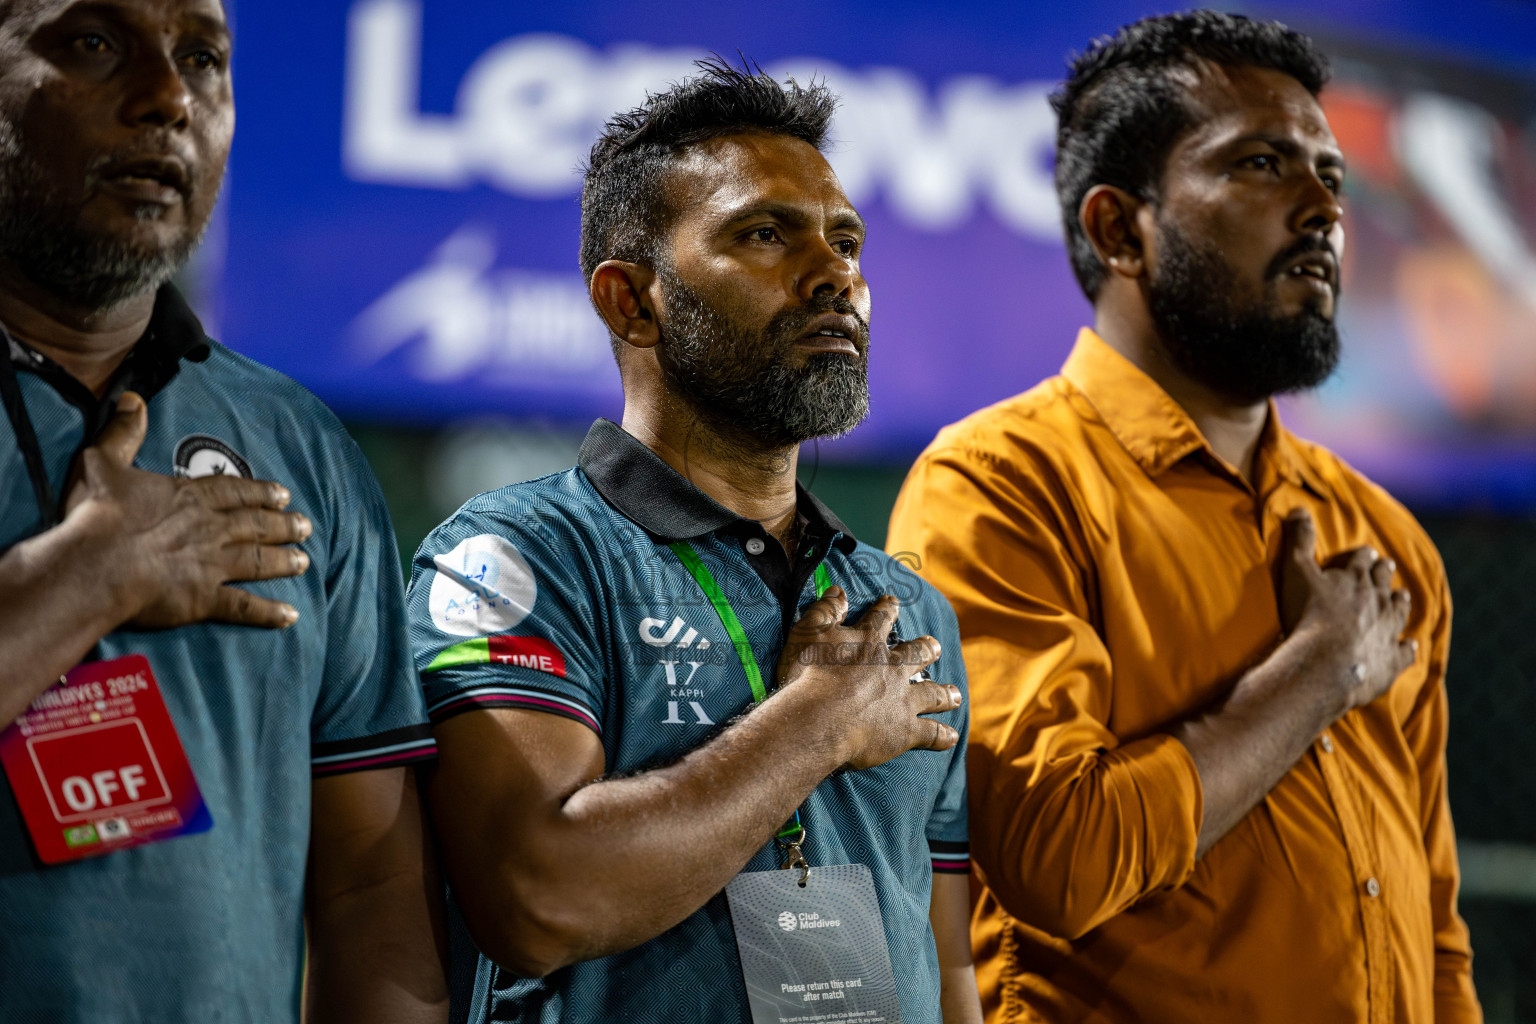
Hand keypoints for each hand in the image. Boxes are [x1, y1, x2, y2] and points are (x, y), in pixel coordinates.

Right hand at [63, 392, 312, 628]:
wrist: (93, 565)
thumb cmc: (96, 516)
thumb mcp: (103, 462)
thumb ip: (123, 432)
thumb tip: (133, 398)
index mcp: (188, 497)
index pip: (233, 491)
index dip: (258, 492)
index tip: (281, 494)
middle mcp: (209, 528)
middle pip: (254, 524)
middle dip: (282, 524)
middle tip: (305, 525)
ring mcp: (211, 563)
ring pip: (257, 560)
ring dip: (283, 560)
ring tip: (304, 562)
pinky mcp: (204, 598)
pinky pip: (244, 607)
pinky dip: (268, 612)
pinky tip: (290, 615)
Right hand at [776, 586, 959, 769]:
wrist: (819, 718)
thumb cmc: (809, 674)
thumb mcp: (809, 631)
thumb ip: (826, 609)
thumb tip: (839, 591)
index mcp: (868, 642)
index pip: (880, 619)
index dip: (887, 609)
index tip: (893, 602)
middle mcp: (892, 668)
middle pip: (916, 655)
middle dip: (926, 649)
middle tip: (935, 645)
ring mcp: (902, 700)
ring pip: (931, 694)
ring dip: (944, 693)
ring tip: (954, 694)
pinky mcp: (905, 730)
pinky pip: (930, 733)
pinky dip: (941, 735)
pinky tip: (951, 737)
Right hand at [1278, 508, 1414, 711]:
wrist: (1325, 663)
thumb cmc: (1308, 615)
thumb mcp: (1296, 570)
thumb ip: (1299, 539)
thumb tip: (1300, 508)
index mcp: (1356, 578)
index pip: (1363, 560)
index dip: (1364, 555)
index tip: (1368, 551)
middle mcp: (1378, 601)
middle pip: (1384, 583)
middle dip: (1384, 573)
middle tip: (1387, 566)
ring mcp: (1388, 630)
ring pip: (1399, 611)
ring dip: (1400, 603)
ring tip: (1402, 596)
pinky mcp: (1390, 660)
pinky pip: (1404, 652)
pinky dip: (1408, 647)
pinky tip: (1411, 645)